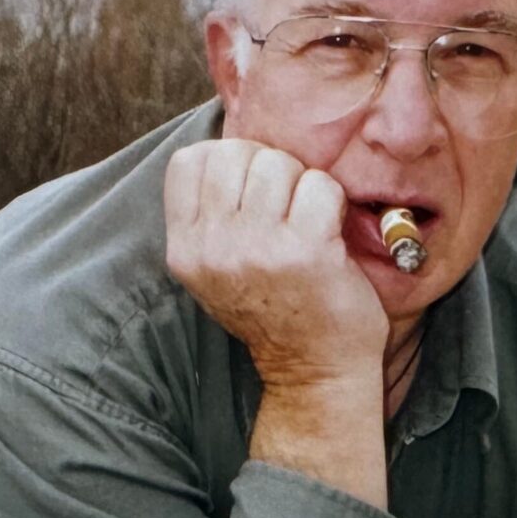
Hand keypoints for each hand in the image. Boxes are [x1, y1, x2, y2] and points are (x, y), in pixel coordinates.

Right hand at [163, 138, 385, 388]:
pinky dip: (332, 200)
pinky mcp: (304, 251)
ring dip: (301, 183)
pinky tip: (329, 230)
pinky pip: (319, 185)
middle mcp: (213, 248)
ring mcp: (257, 248)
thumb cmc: (271, 309)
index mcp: (184, 249)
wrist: (313, 369)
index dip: (226, 159)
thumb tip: (229, 149)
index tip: (250, 188)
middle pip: (235, 153)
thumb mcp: (215, 269)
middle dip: (268, 167)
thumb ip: (209, 215)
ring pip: (278, 163)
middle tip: (286, 205)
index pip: (188, 160)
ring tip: (306, 218)